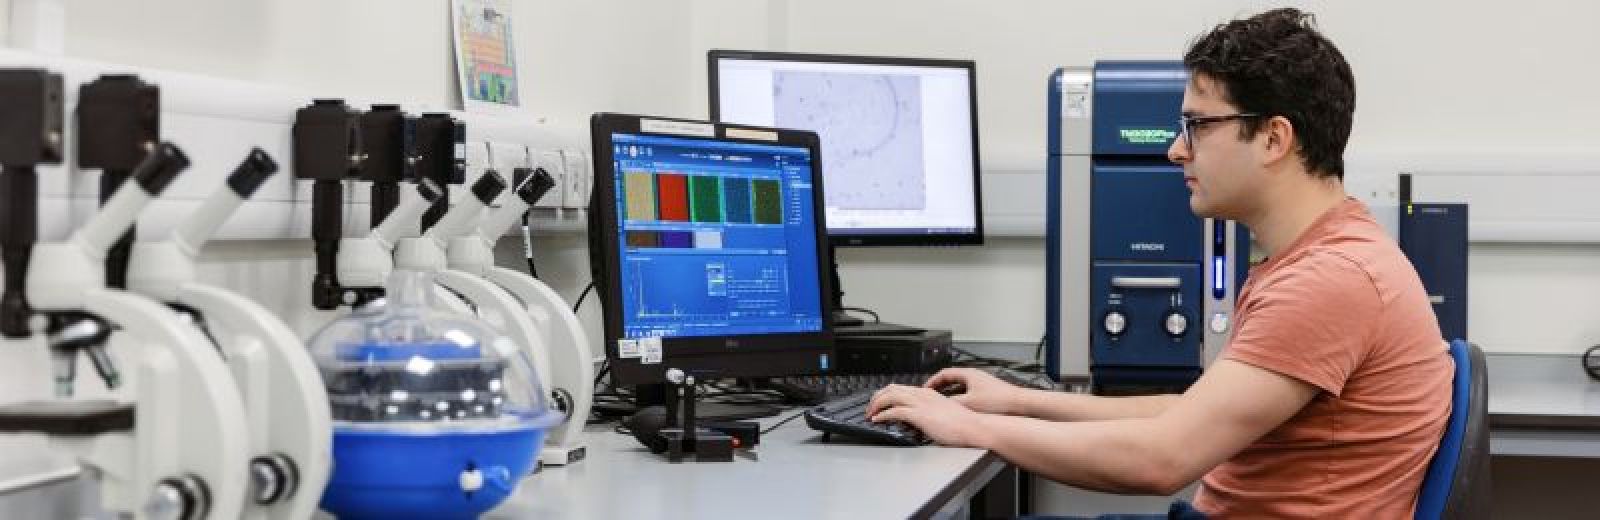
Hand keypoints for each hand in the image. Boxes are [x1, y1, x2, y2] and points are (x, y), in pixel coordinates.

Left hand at [865, 384, 990, 447]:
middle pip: (892, 389)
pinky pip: (894, 411)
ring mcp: (920, 403)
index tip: (879, 402)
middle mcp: (923, 394)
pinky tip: (878, 420)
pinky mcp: (920, 415)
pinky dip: (883, 415)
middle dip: (877, 397)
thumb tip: (919, 421)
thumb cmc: (964, 424)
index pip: (901, 388)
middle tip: (870, 407)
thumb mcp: (943, 414)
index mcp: (928, 393)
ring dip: (876, 405)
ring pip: (890, 396)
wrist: (974, 427)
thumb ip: (929, 413)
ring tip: (870, 413)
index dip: (886, 394)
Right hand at [924, 368, 1022, 415]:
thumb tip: (939, 406)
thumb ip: (951, 403)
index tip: (925, 389)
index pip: (944, 373)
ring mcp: (982, 385)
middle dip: (940, 388)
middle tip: (931, 396)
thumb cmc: (999, 400)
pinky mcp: (988, 393)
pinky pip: (969, 395)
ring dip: (951, 395)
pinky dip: (962, 401)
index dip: (932, 381)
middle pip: (952, 380)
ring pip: (961, 388)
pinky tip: (961, 411)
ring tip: (944, 405)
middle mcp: (975, 377)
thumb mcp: (968, 403)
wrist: (1020, 405)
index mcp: (968, 374)